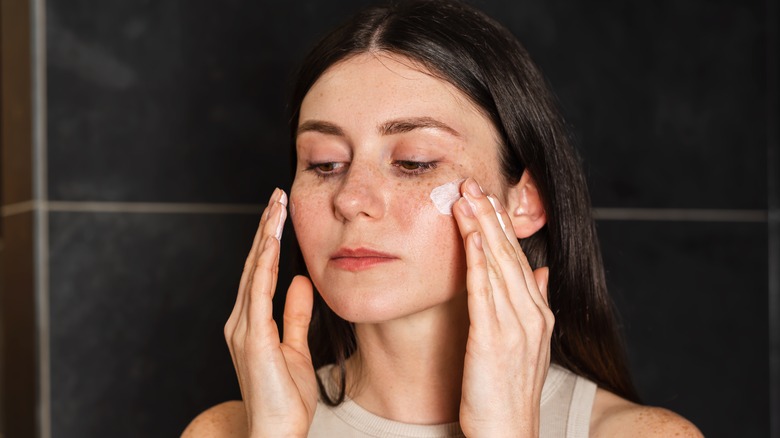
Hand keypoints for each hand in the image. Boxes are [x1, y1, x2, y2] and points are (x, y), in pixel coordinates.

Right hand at [224, 188, 317, 436]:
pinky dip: (264, 264)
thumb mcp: (296, 347)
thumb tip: (302, 282)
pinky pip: (259, 292)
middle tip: (278, 196)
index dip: (269, 241)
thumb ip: (296, 314)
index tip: (280, 213)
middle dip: (266, 228)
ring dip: (265, 236)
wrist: (276, 433)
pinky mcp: (253, 338)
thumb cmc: (286, 398)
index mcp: (251, 322)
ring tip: (276, 207)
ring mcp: (243, 328)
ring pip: (253, 271)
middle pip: (253, 264)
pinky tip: (272, 242)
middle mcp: (241, 321)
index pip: (259, 272)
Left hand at [452, 178, 552, 437]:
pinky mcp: (492, 340)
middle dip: (491, 216)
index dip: (502, 227)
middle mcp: (531, 314)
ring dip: (481, 228)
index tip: (488, 198)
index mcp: (537, 314)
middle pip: (508, 254)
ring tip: (466, 197)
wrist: (508, 433)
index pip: (517, 259)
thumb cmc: (509, 392)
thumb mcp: (527, 345)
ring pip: (496, 266)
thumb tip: (539, 272)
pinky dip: (476, 261)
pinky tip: (467, 237)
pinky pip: (484, 292)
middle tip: (473, 183)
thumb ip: (532, 305)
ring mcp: (515, 326)